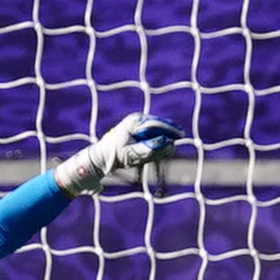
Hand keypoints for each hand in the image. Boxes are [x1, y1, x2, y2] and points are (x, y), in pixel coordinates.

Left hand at [55, 112, 182, 196]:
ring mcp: (137, 125)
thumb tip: (165, 142)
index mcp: (134, 122)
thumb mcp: (131, 155)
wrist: (99, 159)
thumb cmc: (113, 156)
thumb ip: (149, 149)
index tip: (180, 135)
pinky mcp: (137, 132)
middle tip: (176, 144)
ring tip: (168, 150)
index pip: (157, 124)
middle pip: (158, 125)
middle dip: (168, 134)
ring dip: (163, 139)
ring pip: (156, 130)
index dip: (170, 129)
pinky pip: (152, 134)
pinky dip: (157, 141)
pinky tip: (161, 149)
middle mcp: (136, 120)